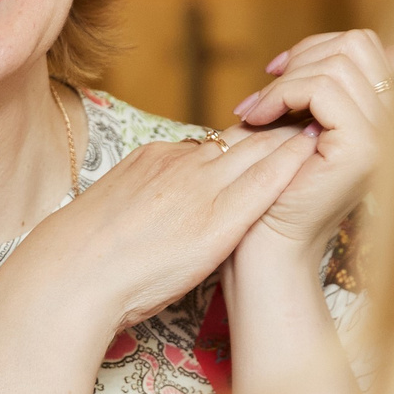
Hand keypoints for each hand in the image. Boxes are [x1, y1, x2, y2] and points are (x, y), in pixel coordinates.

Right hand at [1, 123, 317, 328]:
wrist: (69, 278)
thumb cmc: (81, 261)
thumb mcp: (112, 210)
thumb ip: (144, 195)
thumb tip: (162, 202)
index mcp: (152, 160)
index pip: (210, 142)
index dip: (244, 138)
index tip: (268, 134)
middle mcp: (179, 165)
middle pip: (240, 137)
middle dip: (278, 127)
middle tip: (313, 115)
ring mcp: (199, 188)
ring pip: (256, 151)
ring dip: (290, 138)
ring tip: (324, 125)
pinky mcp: (215, 219)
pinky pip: (262, 181)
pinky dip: (289, 164)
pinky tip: (313, 154)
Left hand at [230, 29, 393, 260]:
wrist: (272, 244)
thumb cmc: (280, 188)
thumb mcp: (305, 125)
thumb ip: (322, 89)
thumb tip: (329, 48)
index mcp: (389, 115)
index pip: (366, 46)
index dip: (317, 47)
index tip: (277, 73)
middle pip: (357, 43)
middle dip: (303, 57)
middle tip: (265, 93)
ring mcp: (385, 135)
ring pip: (337, 63)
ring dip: (285, 81)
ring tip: (255, 111)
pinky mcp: (363, 146)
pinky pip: (321, 89)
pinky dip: (282, 94)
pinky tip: (257, 118)